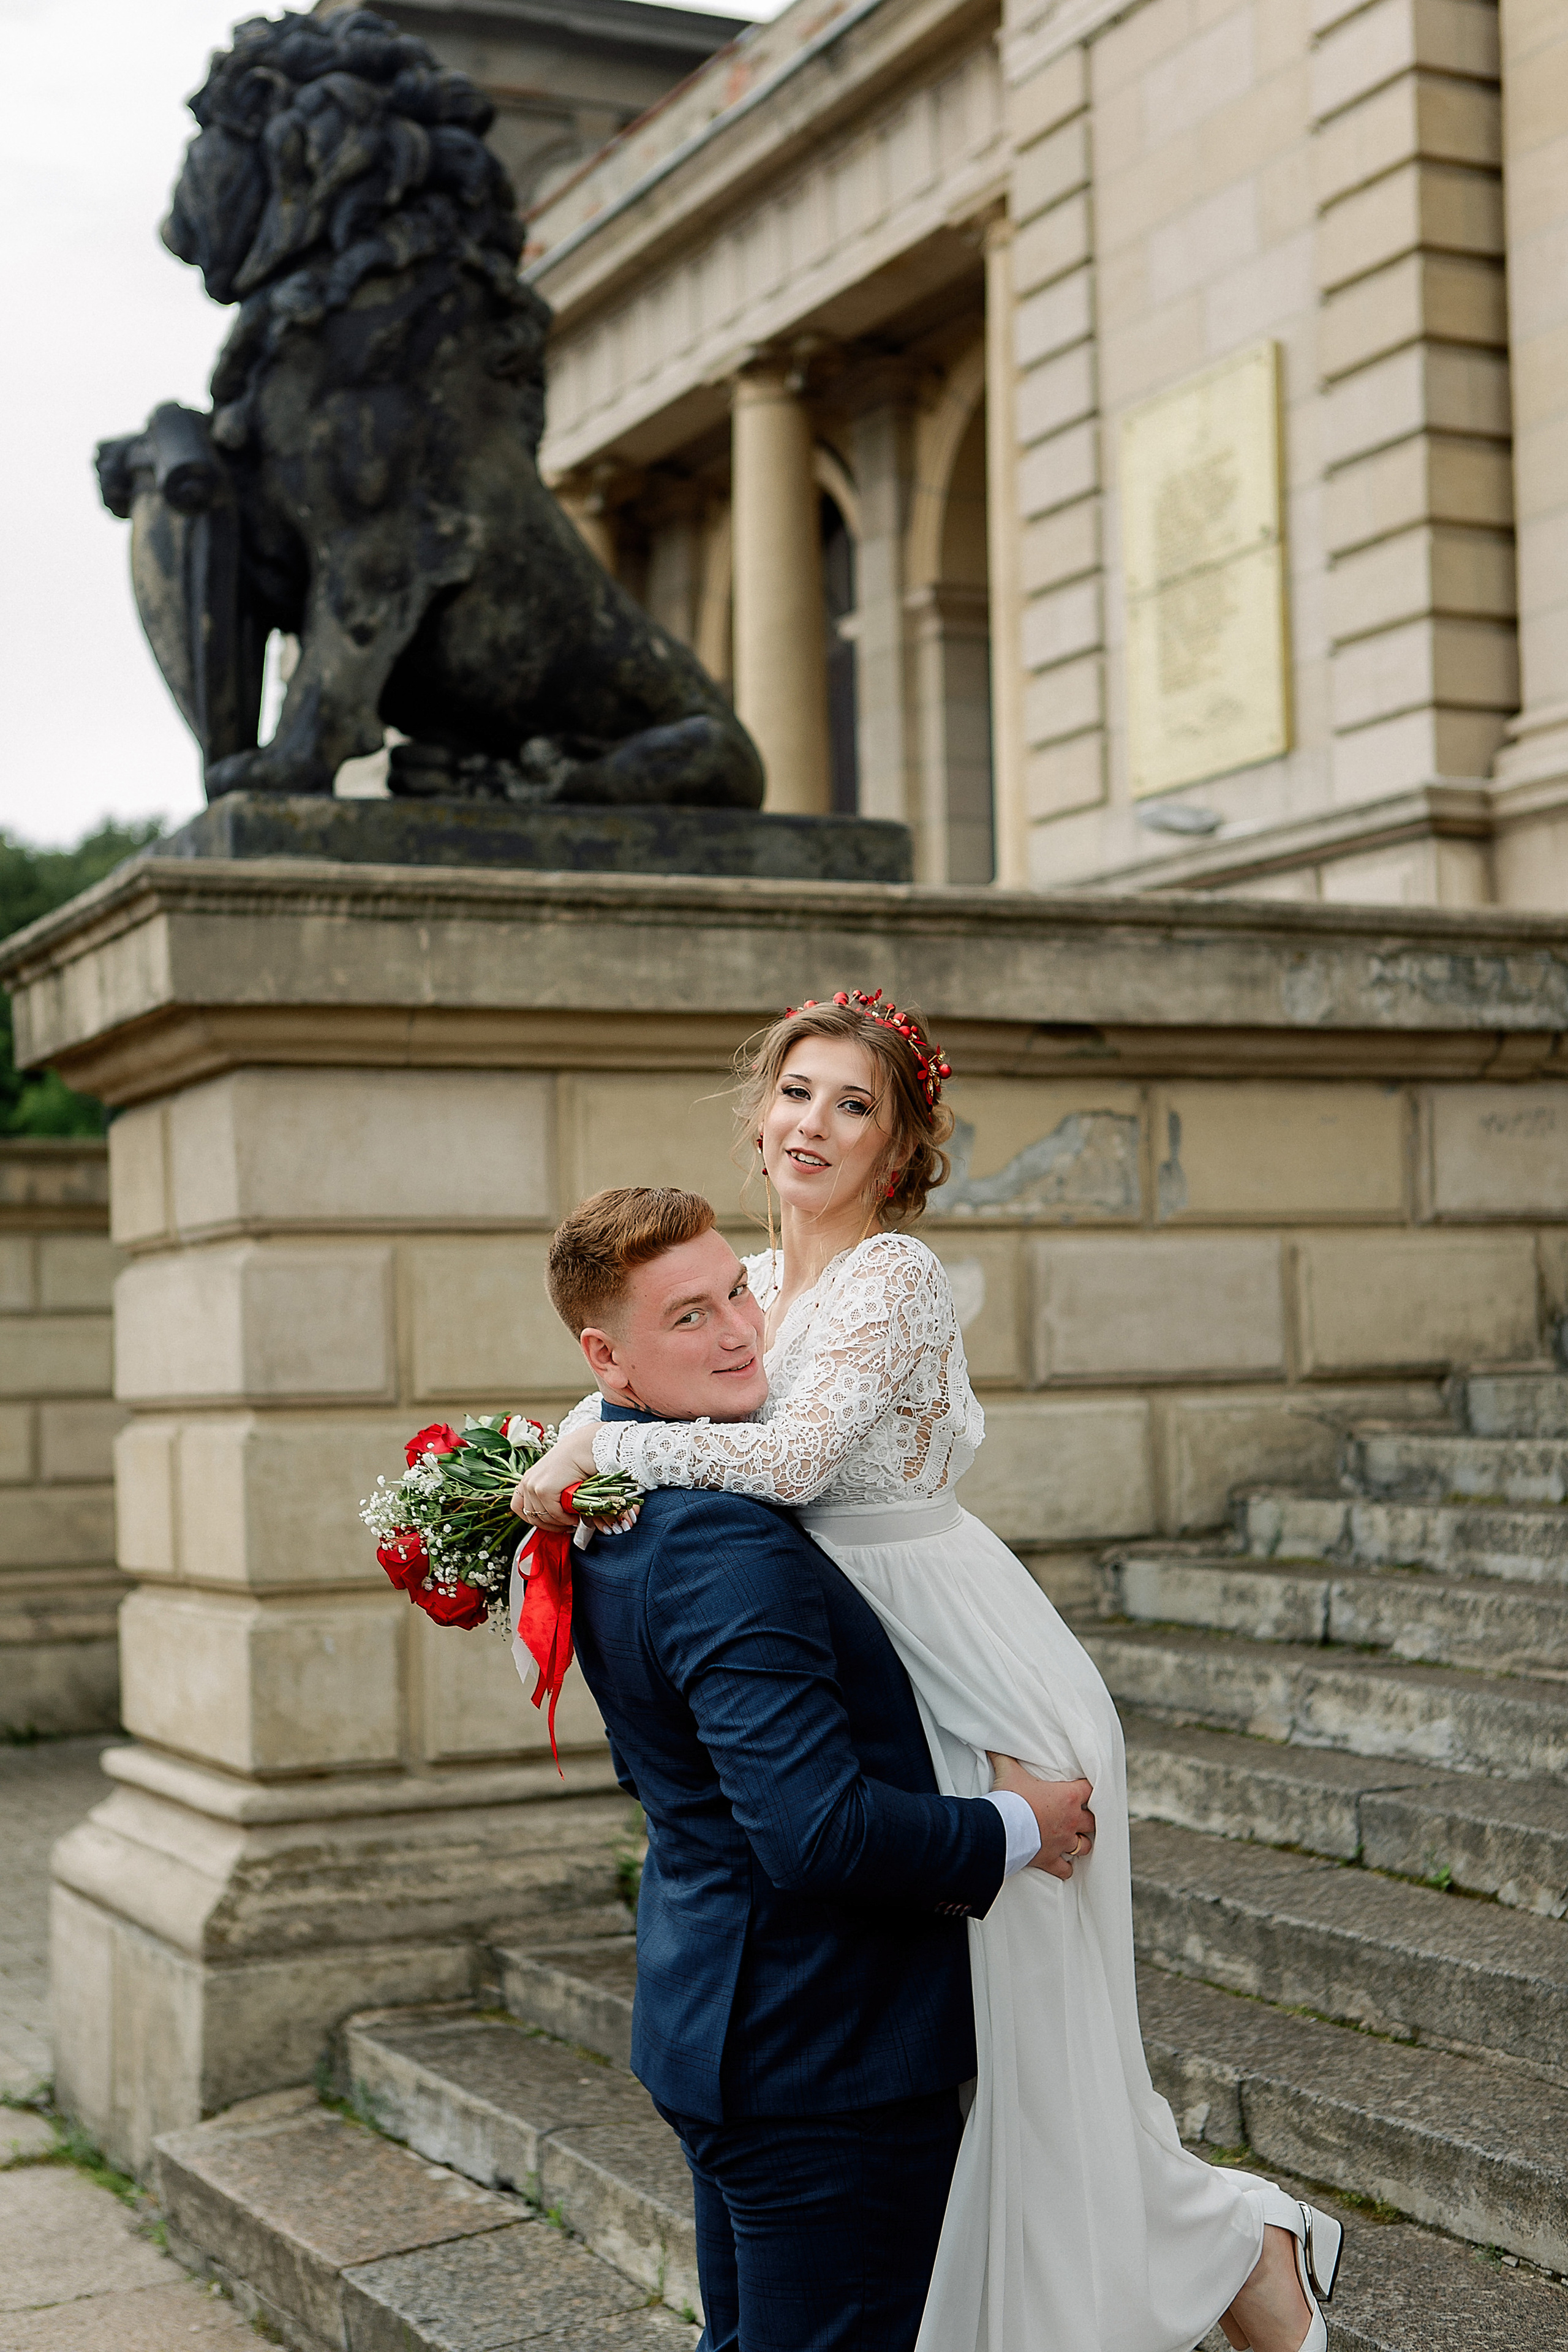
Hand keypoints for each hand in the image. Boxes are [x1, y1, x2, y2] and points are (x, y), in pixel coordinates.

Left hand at [510, 1422, 599, 1530]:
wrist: (586, 1448)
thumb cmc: (576, 1462)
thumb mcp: (561, 1483)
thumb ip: (557, 1501)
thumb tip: (562, 1521)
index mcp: (528, 1480)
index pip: (519, 1508)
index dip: (535, 1520)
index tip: (551, 1524)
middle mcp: (527, 1482)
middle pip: (531, 1517)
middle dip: (550, 1526)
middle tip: (566, 1527)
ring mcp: (533, 1486)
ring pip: (543, 1518)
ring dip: (560, 1523)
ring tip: (573, 1519)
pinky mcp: (544, 1490)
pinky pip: (554, 1514)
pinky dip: (566, 1519)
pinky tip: (576, 1515)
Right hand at [988, 1752, 1094, 1880]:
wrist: (1001, 1827)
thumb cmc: (1010, 1797)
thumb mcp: (1008, 1771)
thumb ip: (1005, 1757)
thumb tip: (994, 1744)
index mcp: (1068, 1797)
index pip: (1091, 1789)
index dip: (1089, 1788)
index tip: (1084, 1788)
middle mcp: (1071, 1820)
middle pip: (1093, 1821)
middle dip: (1088, 1819)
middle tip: (1080, 1816)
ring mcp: (1063, 1842)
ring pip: (1085, 1846)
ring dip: (1081, 1843)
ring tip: (1074, 1839)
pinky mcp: (1051, 1859)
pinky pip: (1066, 1869)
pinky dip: (1065, 1868)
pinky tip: (1063, 1865)